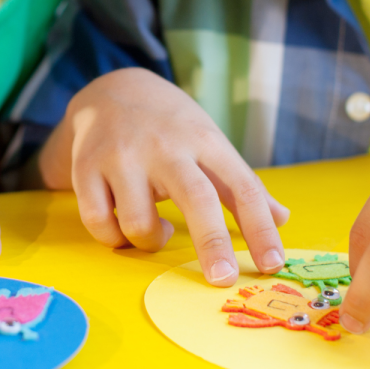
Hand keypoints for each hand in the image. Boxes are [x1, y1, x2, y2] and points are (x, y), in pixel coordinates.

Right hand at [39, 67, 288, 284]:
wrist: (112, 90)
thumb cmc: (171, 126)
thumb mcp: (210, 142)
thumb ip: (242, 184)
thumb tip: (283, 219)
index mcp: (204, 140)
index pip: (242, 186)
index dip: (260, 228)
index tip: (273, 264)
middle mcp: (165, 146)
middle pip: (195, 198)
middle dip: (212, 243)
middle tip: (222, 278)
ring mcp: (122, 156)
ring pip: (139, 221)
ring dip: (151, 241)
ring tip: (156, 231)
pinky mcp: (86, 167)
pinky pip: (98, 221)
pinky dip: (113, 238)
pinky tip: (122, 230)